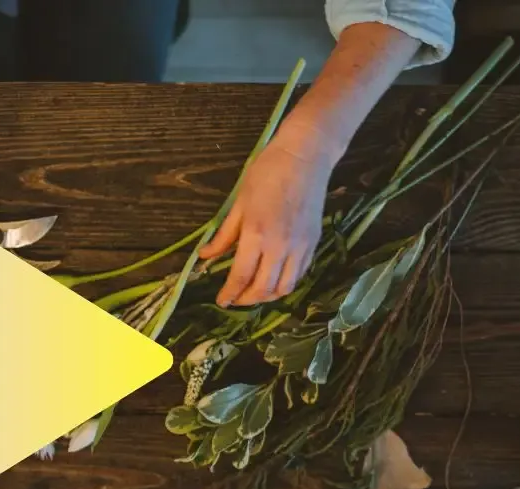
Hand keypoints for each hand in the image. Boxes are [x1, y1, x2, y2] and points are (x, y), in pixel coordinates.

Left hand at [199, 123, 337, 306]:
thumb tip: (205, 256)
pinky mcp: (314, 243)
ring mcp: (301, 246)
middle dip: (247, 299)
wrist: (305, 156)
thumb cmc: (266, 173)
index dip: (229, 293)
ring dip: (268, 296)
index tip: (221, 301)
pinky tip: (274, 278)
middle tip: (235, 298)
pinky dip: (285, 283)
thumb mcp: (239, 203)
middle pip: (264, 289)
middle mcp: (281, 246)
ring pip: (285, 287)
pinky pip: (300, 274)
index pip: (241, 276)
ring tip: (255, 292)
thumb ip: (224, 235)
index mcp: (257, 235)